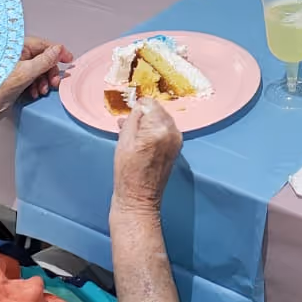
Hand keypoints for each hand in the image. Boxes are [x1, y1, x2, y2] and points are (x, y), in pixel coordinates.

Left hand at [0, 36, 73, 134]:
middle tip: (54, 82)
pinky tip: (35, 93)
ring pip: (37, 70)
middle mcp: (14, 55)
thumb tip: (58, 50)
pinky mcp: (13, 80)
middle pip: (41, 58)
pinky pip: (31, 79)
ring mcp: (13, 68)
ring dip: (43, 80)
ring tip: (43, 90)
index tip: (68, 59)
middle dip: (50, 71)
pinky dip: (36, 86)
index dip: (56, 52)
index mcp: (14, 47)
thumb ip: (44, 61)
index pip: (41, 44)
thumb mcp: (25, 73)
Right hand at [112, 99, 181, 213]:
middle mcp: (172, 132)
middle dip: (144, 115)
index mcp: (158, 129)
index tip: (128, 117)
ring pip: (162, 119)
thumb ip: (133, 119)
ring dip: (149, 123)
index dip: (137, 108)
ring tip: (134, 136)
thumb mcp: (124, 141)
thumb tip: (139, 107)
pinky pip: (166, 130)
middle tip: (129, 126)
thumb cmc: (127, 172)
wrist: (139, 198)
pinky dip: (155, 132)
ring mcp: (177, 140)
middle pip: (158, 110)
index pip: (150, 103)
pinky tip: (143, 142)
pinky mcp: (177, 147)